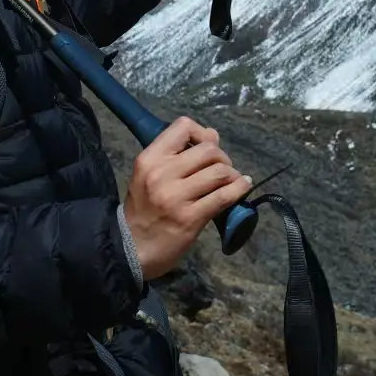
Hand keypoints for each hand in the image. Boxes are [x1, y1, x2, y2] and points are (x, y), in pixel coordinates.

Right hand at [123, 116, 252, 281]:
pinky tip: (243, 187)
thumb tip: (213, 134)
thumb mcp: (149, 176)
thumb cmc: (143, 210)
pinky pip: (224, 196)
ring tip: (231, 181)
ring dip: (232, 175)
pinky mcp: (191, 218)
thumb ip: (177, 155)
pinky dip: (240, 189)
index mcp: (149, 159)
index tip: (207, 146)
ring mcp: (176, 197)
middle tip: (222, 169)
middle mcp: (161, 174)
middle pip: (208, 150)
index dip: (202, 133)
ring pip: (219, 172)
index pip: (183, 127)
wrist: (132, 249)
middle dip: (222, 157)